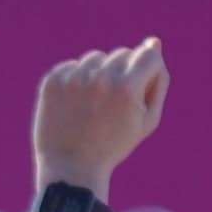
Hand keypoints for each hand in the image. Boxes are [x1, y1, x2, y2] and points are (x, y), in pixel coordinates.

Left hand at [33, 40, 166, 189]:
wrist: (71, 168)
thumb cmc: (115, 144)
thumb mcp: (147, 119)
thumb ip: (158, 80)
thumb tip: (155, 43)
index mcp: (127, 87)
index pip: (148, 55)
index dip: (148, 72)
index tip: (139, 89)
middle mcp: (100, 77)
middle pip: (123, 54)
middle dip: (124, 74)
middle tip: (114, 107)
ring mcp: (74, 77)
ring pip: (97, 57)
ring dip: (100, 74)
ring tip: (94, 106)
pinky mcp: (53, 80)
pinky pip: (73, 66)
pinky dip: (77, 81)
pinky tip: (76, 105)